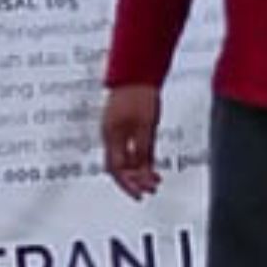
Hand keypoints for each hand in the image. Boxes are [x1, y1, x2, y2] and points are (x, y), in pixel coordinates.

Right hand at [101, 85, 162, 199]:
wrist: (137, 71)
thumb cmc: (139, 94)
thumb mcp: (145, 126)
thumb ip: (143, 150)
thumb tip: (141, 171)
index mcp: (111, 136)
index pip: (116, 169)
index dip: (128, 184)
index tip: (140, 195)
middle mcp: (111, 135)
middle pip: (119, 166)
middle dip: (134, 181)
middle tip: (150, 190)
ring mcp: (118, 129)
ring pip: (126, 158)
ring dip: (139, 171)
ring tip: (155, 181)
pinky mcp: (126, 124)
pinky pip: (131, 148)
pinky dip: (141, 160)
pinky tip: (152, 167)